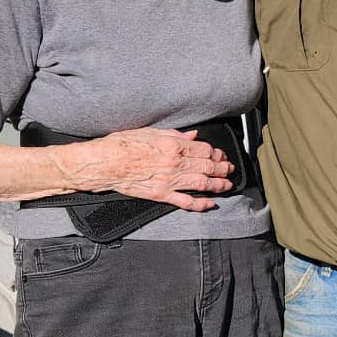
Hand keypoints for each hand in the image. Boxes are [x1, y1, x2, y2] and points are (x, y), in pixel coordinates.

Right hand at [61, 128, 233, 211]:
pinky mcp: (162, 195)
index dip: (217, 153)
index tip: (222, 155)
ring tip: (227, 185)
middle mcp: (176, 163)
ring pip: (203, 184)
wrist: (106, 163)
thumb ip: (175, 135)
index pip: (205, 150)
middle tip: (230, 170)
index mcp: (175, 146)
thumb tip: (193, 136)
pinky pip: (186, 201)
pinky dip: (201, 204)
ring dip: (218, 185)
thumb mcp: (151, 132)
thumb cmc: (123, 145)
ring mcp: (170, 181)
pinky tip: (210, 203)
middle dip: (223, 169)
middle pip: (208, 167)